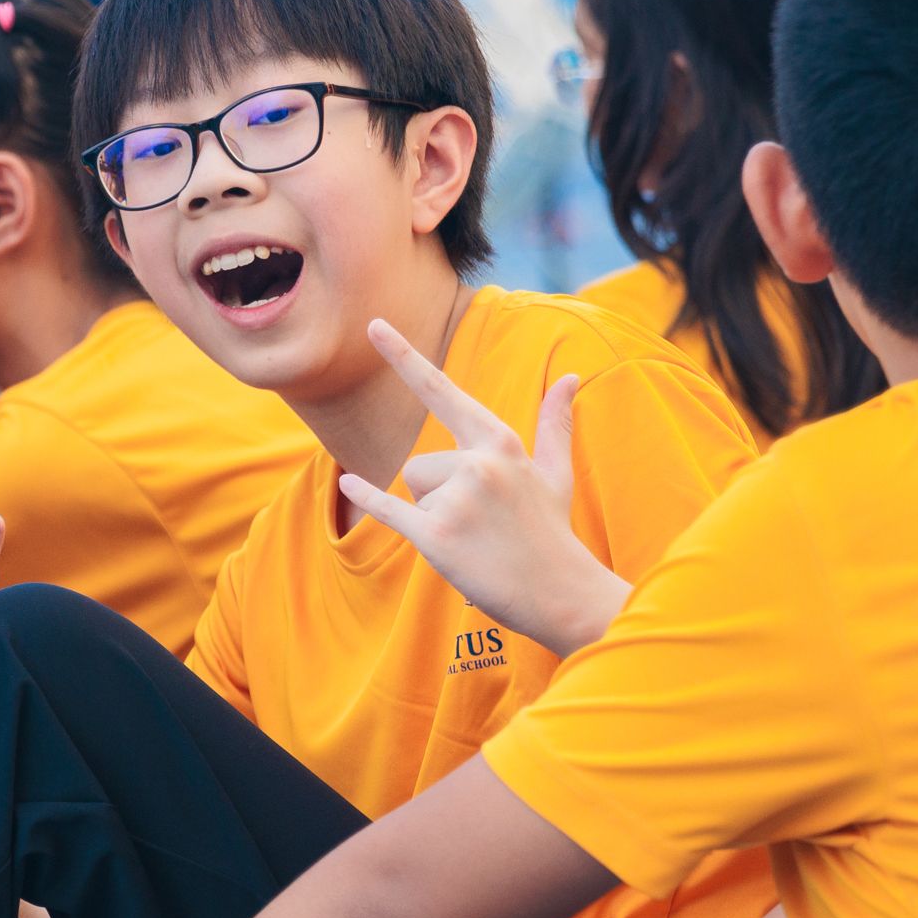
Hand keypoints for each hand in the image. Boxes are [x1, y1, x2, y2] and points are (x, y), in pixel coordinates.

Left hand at [334, 319, 628, 654]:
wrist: (560, 592)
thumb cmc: (551, 531)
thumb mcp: (555, 471)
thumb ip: (555, 422)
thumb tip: (570, 376)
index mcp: (499, 441)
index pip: (442, 391)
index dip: (404, 357)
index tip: (374, 325)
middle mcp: (477, 463)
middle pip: (420, 465)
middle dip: (438, 496)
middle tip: (480, 525)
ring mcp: (458, 499)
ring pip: (411, 491)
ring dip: (431, 517)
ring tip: (471, 538)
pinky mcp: (438, 536)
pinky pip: (390, 510)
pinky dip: (368, 501)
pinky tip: (348, 485)